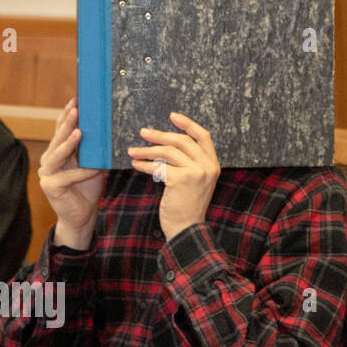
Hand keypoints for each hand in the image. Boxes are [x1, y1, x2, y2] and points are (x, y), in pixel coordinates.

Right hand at [38, 98, 105, 249]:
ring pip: (57, 155)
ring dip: (68, 143)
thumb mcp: (91, 164)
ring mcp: (46, 174)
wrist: (82, 215)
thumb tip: (106, 128)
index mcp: (57, 152)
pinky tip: (93, 168)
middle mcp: (48, 160)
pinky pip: (67, 177)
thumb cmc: (87, 188)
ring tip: (79, 132)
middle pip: (58, 139)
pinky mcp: (50, 187)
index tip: (76, 99)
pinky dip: (81, 172)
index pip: (60, 130)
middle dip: (67, 123)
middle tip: (76, 109)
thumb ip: (91, 149)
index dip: (66, 115)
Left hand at [128, 112, 220, 238]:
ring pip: (168, 152)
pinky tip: (136, 165)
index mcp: (213, 164)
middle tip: (143, 133)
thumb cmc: (187, 207)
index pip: (203, 136)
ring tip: (133, 151)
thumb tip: (165, 145)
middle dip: (159, 135)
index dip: (187, 124)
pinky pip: (158, 167)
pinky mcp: (181, 180)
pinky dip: (144, 165)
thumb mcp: (196, 182)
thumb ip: (189, 163)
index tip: (172, 116)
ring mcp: (196, 172)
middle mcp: (207, 166)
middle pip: (181, 141)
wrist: (187, 229)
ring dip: (147, 150)